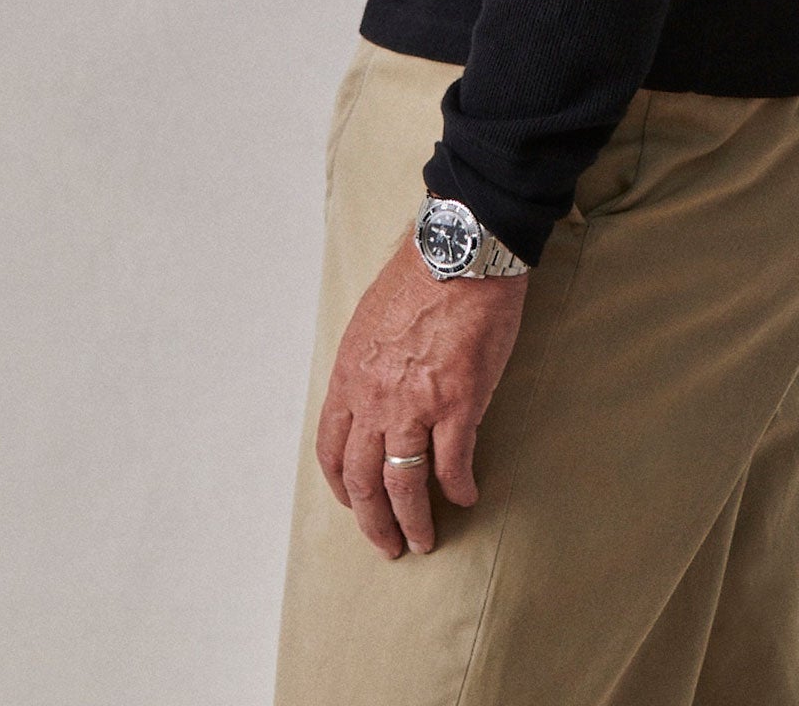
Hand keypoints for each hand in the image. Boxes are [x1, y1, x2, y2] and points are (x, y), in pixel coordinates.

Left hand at [315, 223, 528, 557]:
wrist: (459, 252)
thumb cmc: (419, 276)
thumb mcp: (370, 320)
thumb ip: (367, 363)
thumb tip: (373, 391)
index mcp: (350, 376)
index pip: (332, 449)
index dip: (341, 485)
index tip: (354, 503)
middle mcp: (375, 398)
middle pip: (362, 480)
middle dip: (373, 521)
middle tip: (389, 545)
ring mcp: (415, 405)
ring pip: (404, 484)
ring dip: (413, 520)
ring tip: (424, 539)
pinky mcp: (459, 404)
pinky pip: (453, 464)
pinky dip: (459, 487)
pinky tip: (467, 495)